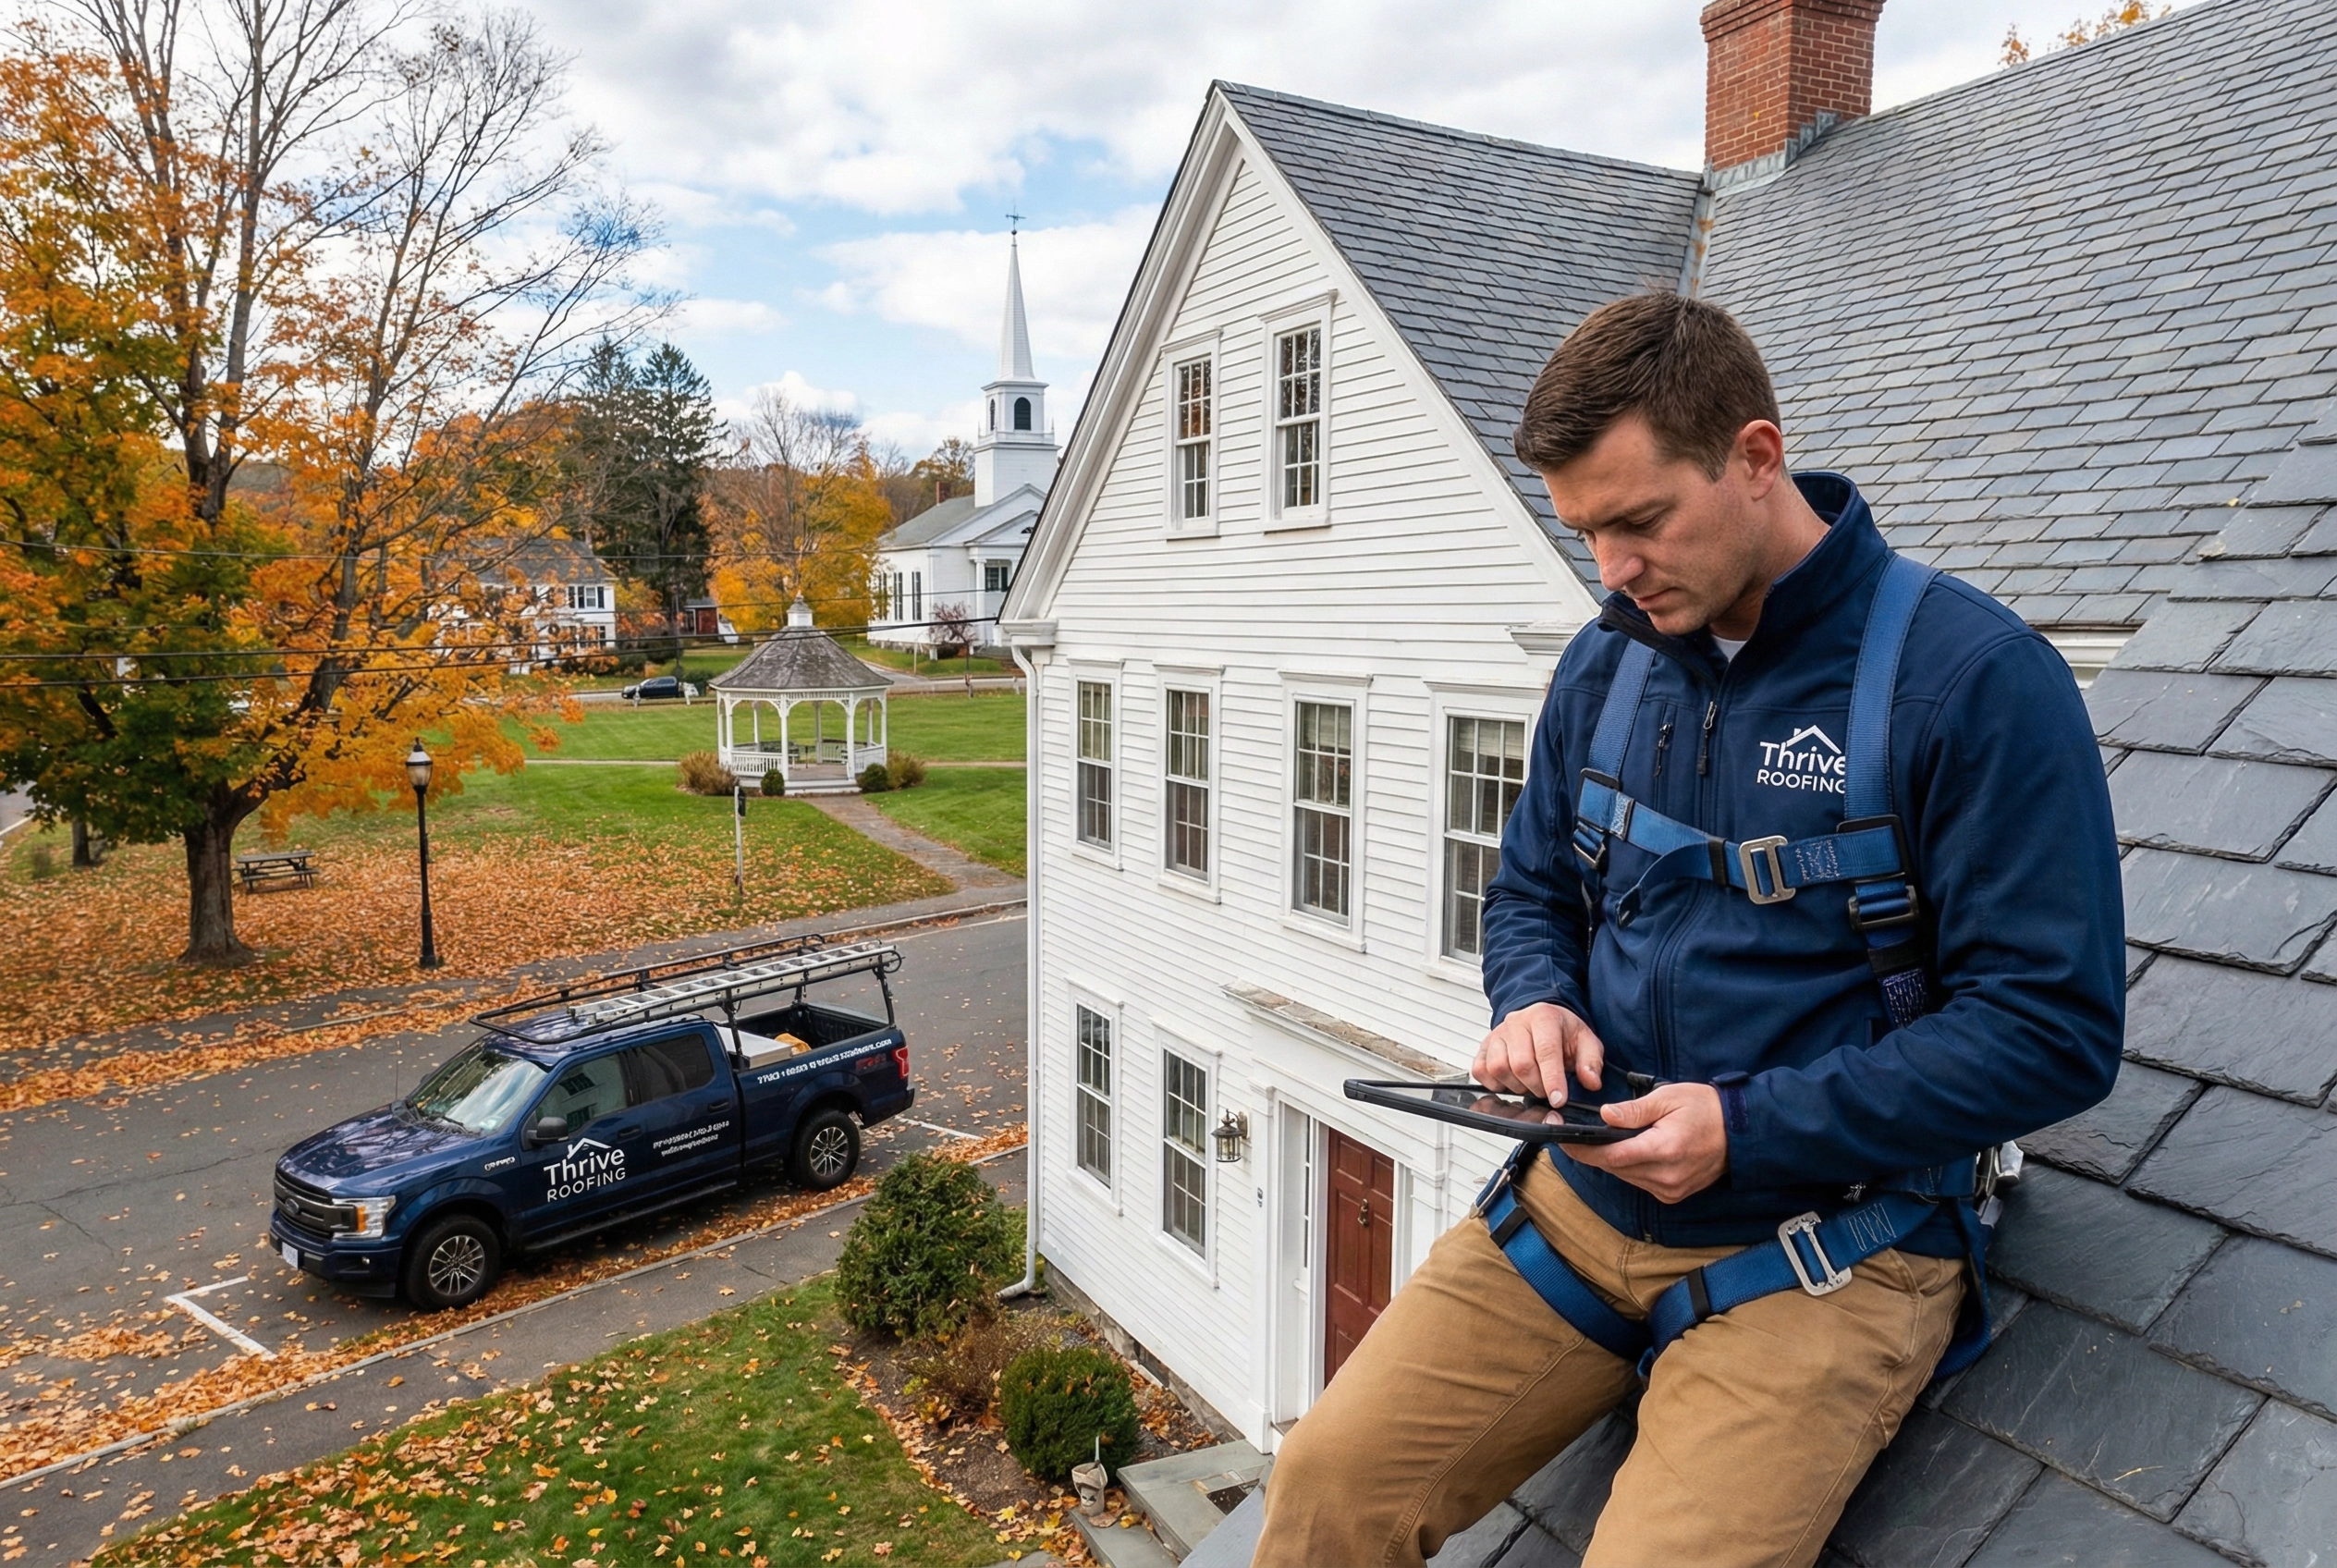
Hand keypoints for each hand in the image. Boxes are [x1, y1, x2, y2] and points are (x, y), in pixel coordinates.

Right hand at [1473, 1002, 1603, 1103]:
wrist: (1541, 1019)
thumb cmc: (1562, 1031)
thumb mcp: (1586, 1041)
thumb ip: (1591, 1061)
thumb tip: (1591, 1082)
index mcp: (1543, 1016)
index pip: (1546, 1051)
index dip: (1552, 1079)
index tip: (1558, 1100)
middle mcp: (1516, 1022)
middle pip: (1521, 1064)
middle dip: (1537, 1086)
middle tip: (1548, 1091)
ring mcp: (1496, 1034)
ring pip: (1498, 1068)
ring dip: (1517, 1086)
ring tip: (1530, 1084)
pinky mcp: (1483, 1047)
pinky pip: (1480, 1071)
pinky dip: (1495, 1084)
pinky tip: (1512, 1082)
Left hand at [1564, 1083, 1727, 1203]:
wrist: (1741, 1131)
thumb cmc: (1706, 1109)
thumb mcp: (1669, 1098)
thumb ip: (1634, 1110)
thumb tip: (1605, 1116)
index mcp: (1664, 1150)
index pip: (1611, 1156)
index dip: (1583, 1149)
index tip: (1563, 1140)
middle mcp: (1666, 1176)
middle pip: (1615, 1168)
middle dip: (1592, 1153)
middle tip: (1572, 1138)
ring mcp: (1671, 1189)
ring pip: (1625, 1177)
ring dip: (1610, 1161)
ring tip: (1595, 1142)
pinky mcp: (1673, 1194)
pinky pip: (1640, 1183)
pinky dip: (1628, 1169)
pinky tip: (1625, 1153)